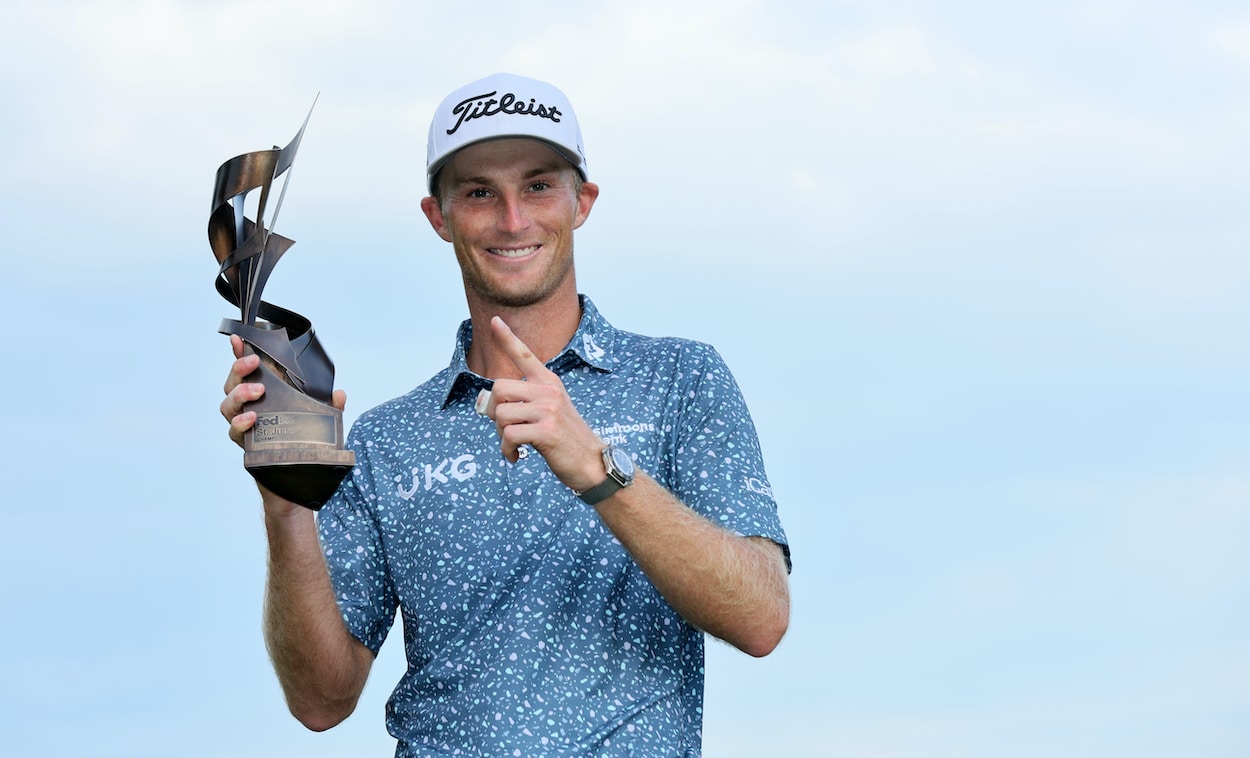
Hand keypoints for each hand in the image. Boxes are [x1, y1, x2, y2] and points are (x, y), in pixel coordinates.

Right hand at [219, 335, 345, 448]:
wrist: (298, 465)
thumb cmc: (303, 434)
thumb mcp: (319, 416)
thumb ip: (330, 405)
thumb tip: (340, 395)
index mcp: (261, 392)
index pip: (245, 370)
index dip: (238, 353)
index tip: (238, 339)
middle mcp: (246, 406)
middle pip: (231, 384)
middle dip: (240, 370)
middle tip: (255, 363)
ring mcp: (243, 423)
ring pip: (227, 405)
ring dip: (240, 394)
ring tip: (258, 391)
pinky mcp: (244, 442)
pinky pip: (234, 431)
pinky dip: (240, 423)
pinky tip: (252, 418)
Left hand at [476, 317, 604, 491]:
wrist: (592, 462)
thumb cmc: (565, 438)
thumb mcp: (548, 411)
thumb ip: (521, 403)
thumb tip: (483, 404)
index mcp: (549, 382)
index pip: (524, 355)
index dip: (507, 338)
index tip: (494, 320)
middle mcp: (549, 390)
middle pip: (499, 388)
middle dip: (494, 410)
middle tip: (506, 427)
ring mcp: (549, 410)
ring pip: (500, 414)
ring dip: (501, 434)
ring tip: (515, 444)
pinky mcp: (546, 431)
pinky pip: (509, 436)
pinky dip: (507, 450)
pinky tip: (516, 456)